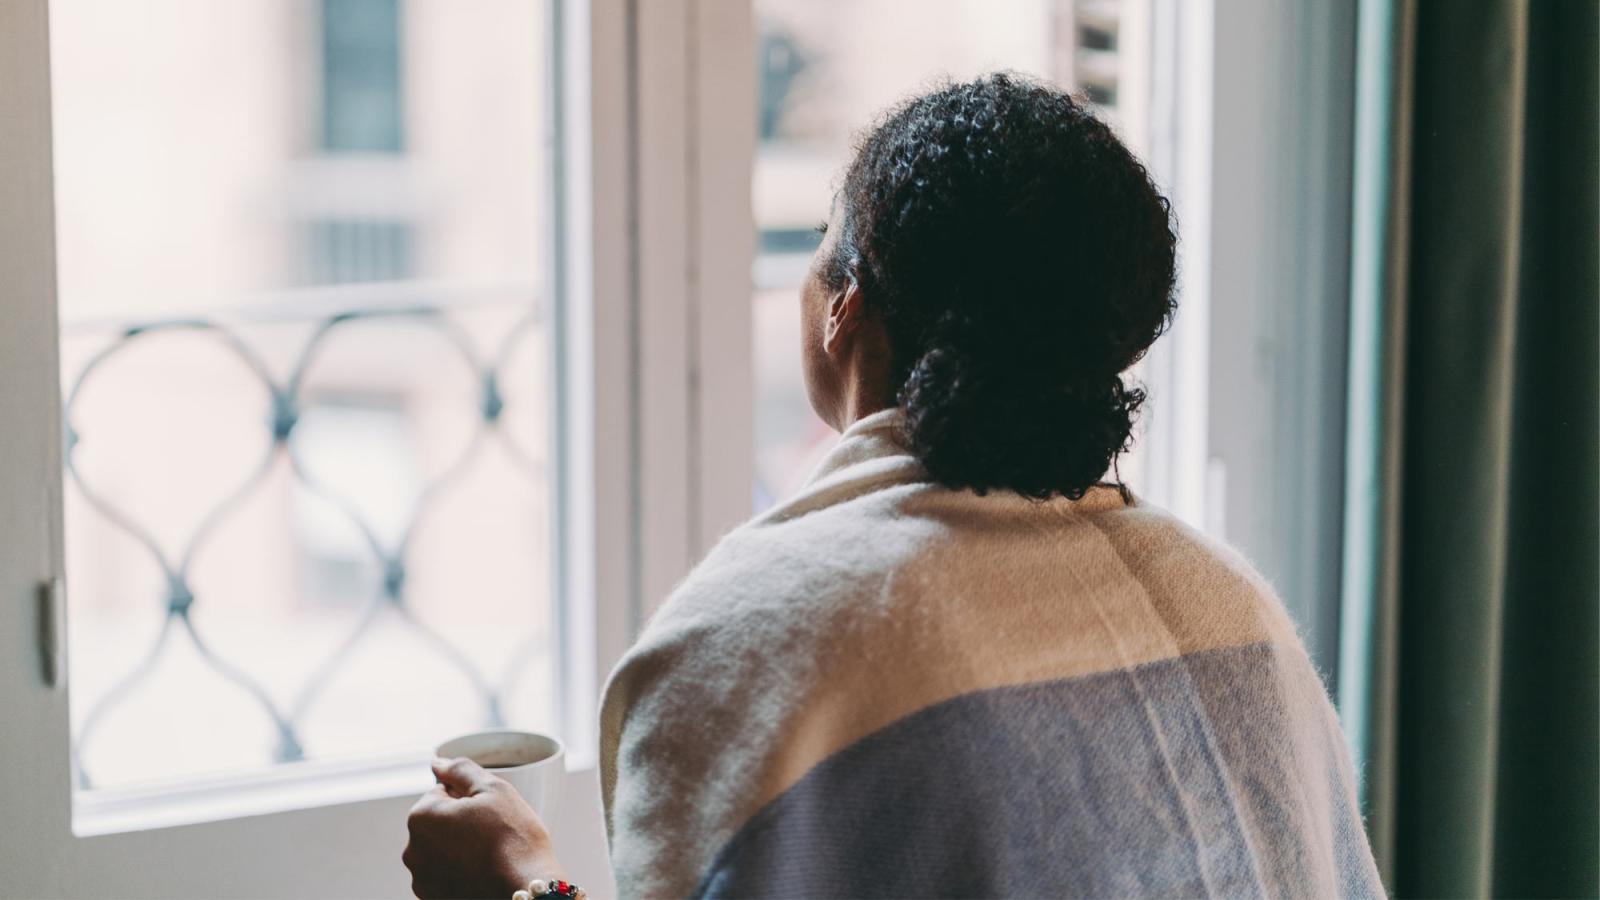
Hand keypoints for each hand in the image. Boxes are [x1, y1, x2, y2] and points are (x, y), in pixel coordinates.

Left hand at [404, 756, 566, 898]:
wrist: (527, 889)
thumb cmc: (513, 838)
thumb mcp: (493, 788)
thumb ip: (460, 769)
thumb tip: (437, 762)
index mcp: (421, 816)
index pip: (442, 792)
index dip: (470, 798)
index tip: (490, 813)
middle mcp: (412, 850)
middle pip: (439, 821)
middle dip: (462, 822)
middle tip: (493, 833)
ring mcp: (421, 879)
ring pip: (443, 849)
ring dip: (461, 847)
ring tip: (490, 855)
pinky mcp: (434, 899)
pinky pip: (446, 874)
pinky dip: (462, 872)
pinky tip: (484, 874)